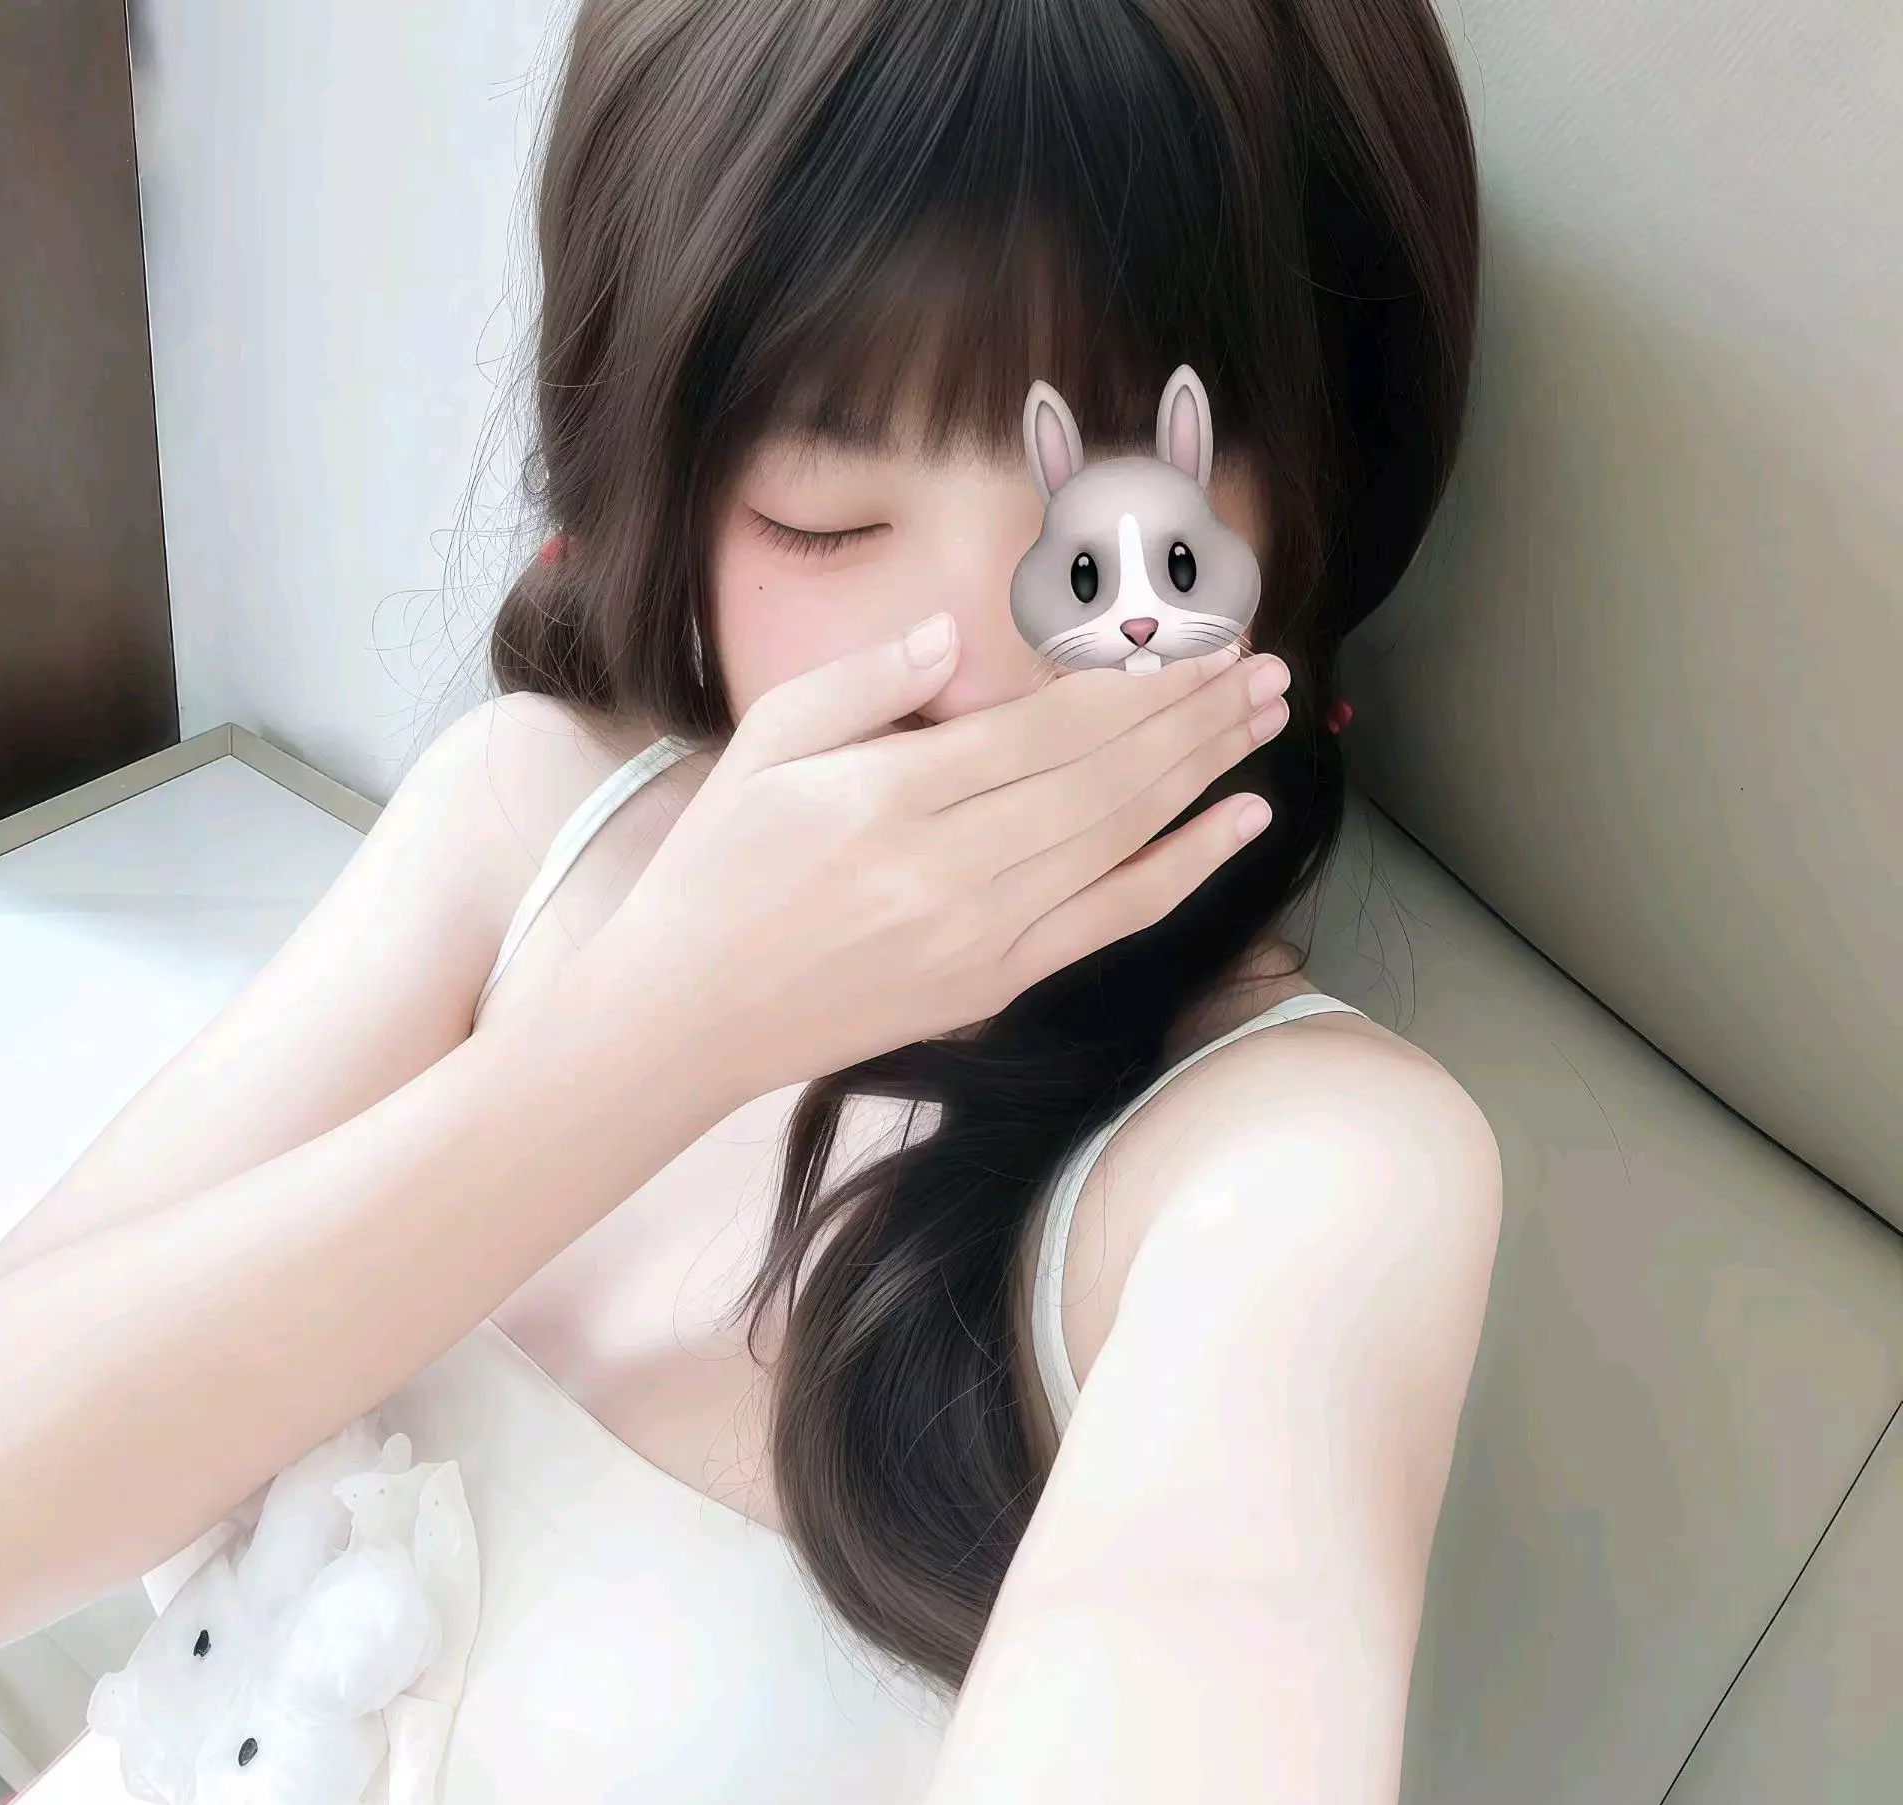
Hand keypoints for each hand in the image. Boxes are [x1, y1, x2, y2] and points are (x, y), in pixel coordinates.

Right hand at [593, 610, 1290, 1094]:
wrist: (690, 1017)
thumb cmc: (719, 869)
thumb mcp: (764, 745)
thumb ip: (864, 681)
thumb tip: (959, 634)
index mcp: (892, 795)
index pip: (1050, 728)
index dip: (1138, 684)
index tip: (1199, 643)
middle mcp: (951, 868)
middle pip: (1108, 778)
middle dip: (1197, 717)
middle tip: (1265, 667)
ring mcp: (982, 935)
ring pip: (1124, 840)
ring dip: (1207, 774)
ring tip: (1267, 719)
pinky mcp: (994, 983)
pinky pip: (1111, 919)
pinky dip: (1185, 868)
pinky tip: (1241, 822)